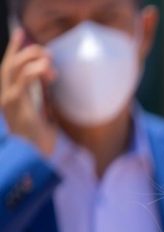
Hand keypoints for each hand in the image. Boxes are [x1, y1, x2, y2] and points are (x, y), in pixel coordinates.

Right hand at [0, 28, 57, 155]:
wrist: (36, 157)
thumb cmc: (42, 140)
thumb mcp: (42, 113)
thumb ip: (42, 97)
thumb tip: (50, 79)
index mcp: (10, 97)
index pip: (8, 67)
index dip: (14, 49)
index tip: (21, 33)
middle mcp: (5, 96)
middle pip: (9, 63)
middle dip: (26, 51)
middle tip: (46, 52)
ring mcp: (8, 99)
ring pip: (15, 66)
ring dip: (34, 59)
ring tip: (50, 64)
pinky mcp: (16, 103)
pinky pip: (25, 78)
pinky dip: (36, 69)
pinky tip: (48, 70)